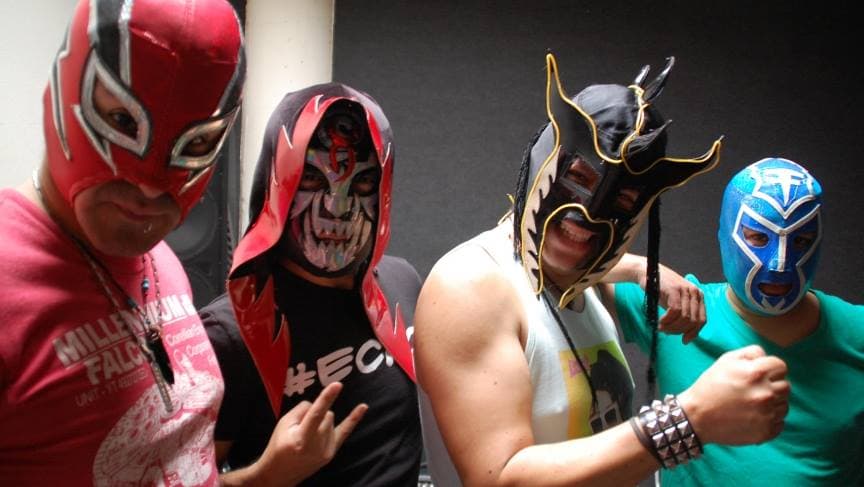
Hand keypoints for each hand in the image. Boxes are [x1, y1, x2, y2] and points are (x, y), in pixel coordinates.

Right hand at [253, 382, 367, 485]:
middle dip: (316, 413)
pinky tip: (363, 407)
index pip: (316, 414)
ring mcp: (327, 450)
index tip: (337, 384)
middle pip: (326, 414)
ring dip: (322, 420)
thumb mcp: (283, 425)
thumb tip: (317, 403)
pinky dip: (354, 418)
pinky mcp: (332, 452)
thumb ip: (301, 410)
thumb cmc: (279, 446)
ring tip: (307, 433)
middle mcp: (317, 446)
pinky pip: (345, 430)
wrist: (280, 473)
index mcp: (302, 438)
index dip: (326, 398)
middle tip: (301, 425)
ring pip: (331, 420)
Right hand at [652, 265, 705, 343]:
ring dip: (672, 327)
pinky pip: (675, 311)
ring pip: (684, 318)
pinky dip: (667, 320)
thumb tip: (688, 337)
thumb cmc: (661, 290)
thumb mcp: (676, 304)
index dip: (694, 333)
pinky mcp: (675, 290)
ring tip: (661, 328)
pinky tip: (660, 322)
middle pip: (693, 321)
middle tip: (666, 332)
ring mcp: (685, 290)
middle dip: (679, 331)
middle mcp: (695, 292)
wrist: (647, 272)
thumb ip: (684, 316)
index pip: (702, 320)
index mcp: (699, 296)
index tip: (684, 341)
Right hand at [678, 345, 789, 445]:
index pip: (781, 366)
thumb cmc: (711, 386)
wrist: (697, 416)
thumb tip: (766, 356)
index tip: (761, 374)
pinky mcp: (765, 431)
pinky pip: (780, 423)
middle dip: (772, 385)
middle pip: (786, 386)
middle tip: (755, 390)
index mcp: (756, 372)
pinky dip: (770, 420)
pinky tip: (754, 416)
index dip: (771, 368)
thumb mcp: (726, 360)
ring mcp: (766, 414)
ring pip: (784, 405)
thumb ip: (751, 353)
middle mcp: (765, 393)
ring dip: (773, 403)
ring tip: (753, 404)